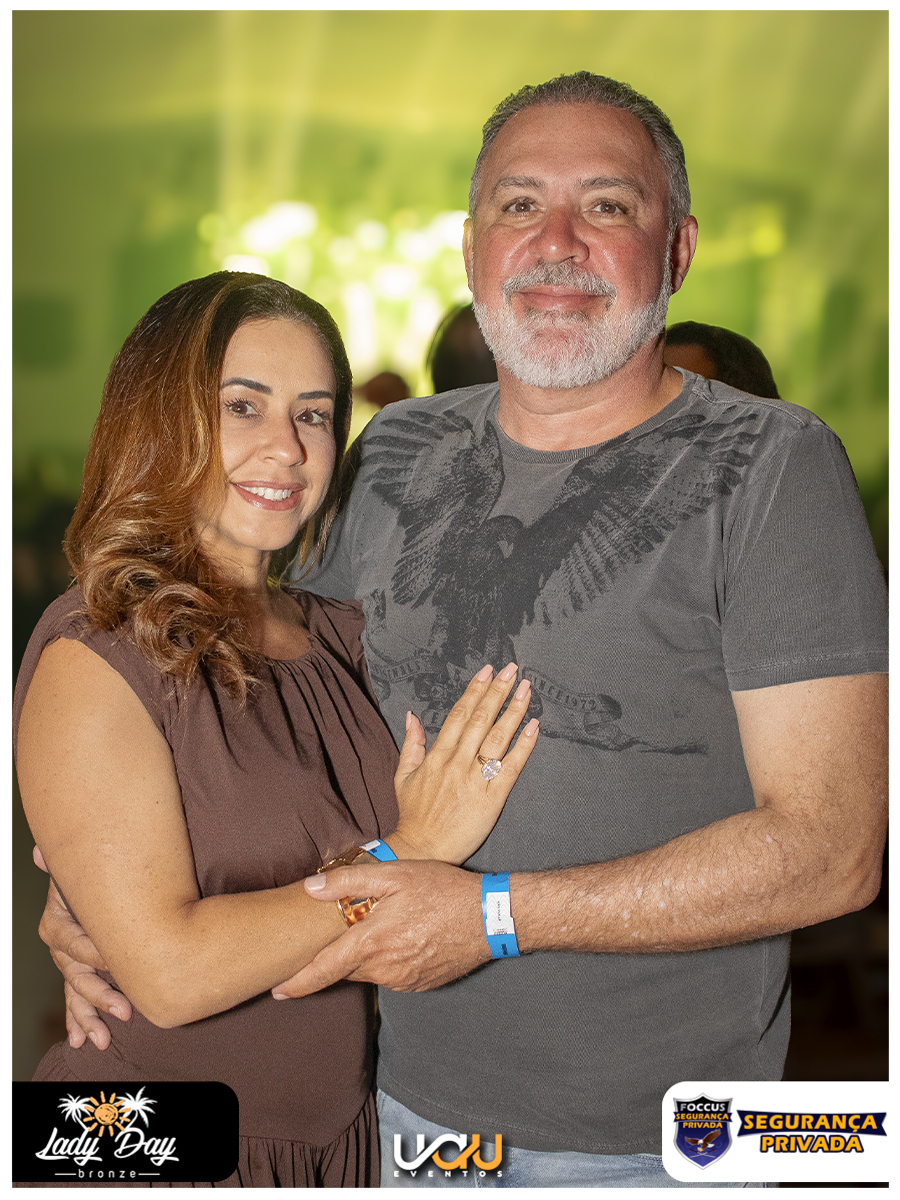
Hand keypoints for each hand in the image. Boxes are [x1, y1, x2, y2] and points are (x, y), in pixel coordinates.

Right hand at [37, 869, 131, 1047]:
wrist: (98, 885)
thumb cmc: (92, 876)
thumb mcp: (79, 872)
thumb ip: (62, 866)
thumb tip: (38, 853)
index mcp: (58, 922)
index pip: (75, 944)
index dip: (95, 956)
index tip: (116, 967)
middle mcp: (61, 947)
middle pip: (77, 976)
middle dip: (99, 997)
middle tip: (125, 1012)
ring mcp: (70, 963)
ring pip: (76, 994)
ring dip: (89, 1018)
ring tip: (104, 1040)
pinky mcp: (81, 973)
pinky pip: (75, 999)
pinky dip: (78, 1019)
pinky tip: (80, 1041)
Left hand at [272, 860, 489, 996]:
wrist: (490, 917)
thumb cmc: (442, 889)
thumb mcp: (396, 874)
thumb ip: (350, 882)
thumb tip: (310, 887)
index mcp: (373, 940)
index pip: (324, 970)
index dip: (298, 982)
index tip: (278, 990)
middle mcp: (385, 967)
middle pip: (345, 970)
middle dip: (334, 961)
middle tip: (331, 942)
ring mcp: (403, 979)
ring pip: (369, 973)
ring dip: (365, 957)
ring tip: (380, 930)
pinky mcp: (420, 984)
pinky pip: (391, 976)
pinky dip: (387, 961)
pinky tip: (403, 939)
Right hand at [391, 663, 538, 863]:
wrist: (421, 851)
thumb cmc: (413, 815)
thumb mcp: (403, 776)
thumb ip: (411, 743)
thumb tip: (411, 714)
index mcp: (437, 756)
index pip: (459, 715)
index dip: (475, 691)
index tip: (488, 671)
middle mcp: (456, 764)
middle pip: (481, 720)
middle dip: (498, 692)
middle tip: (513, 669)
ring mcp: (475, 780)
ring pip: (497, 739)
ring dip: (513, 711)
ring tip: (526, 690)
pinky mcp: (492, 799)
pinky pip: (511, 768)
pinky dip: (523, 746)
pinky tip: (534, 727)